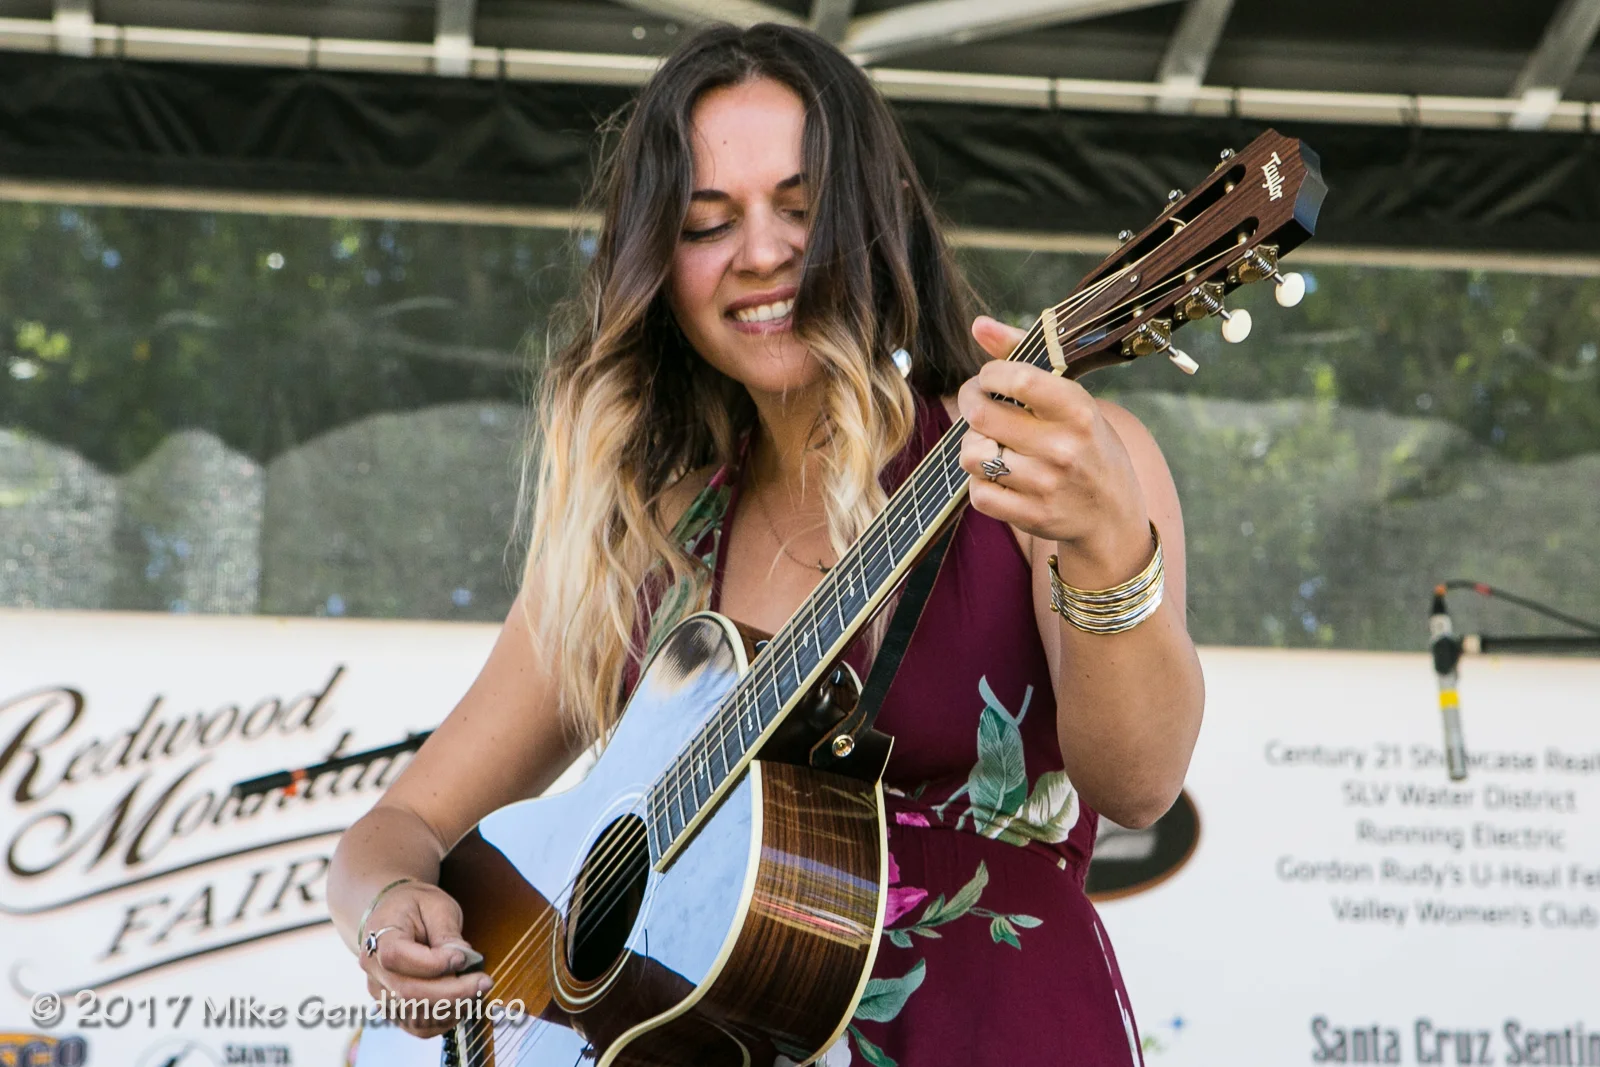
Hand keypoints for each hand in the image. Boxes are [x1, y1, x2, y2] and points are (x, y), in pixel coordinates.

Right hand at [359, 881, 489, 1038]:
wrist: (393, 916)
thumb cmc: (416, 907)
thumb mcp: (435, 905)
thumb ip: (446, 932)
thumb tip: (462, 959)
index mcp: (379, 937)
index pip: (397, 957)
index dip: (432, 963)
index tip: (463, 957)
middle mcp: (374, 970)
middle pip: (408, 993)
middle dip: (452, 993)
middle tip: (484, 982)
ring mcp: (381, 994)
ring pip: (415, 1015)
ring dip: (452, 1007)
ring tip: (477, 989)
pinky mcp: (394, 1009)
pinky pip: (418, 1026)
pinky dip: (444, 1020)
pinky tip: (463, 1003)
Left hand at [956, 316, 1152, 583]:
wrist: (1113, 513)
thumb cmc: (1087, 444)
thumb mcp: (1072, 399)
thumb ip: (1023, 357)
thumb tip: (979, 324)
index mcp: (1078, 410)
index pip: (1017, 378)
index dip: (989, 374)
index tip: (990, 378)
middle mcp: (1063, 447)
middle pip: (982, 414)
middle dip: (970, 402)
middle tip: (977, 402)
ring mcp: (1046, 484)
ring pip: (972, 455)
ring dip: (972, 446)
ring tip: (990, 443)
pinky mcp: (1032, 515)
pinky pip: (978, 493)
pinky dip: (980, 482)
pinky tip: (997, 475)